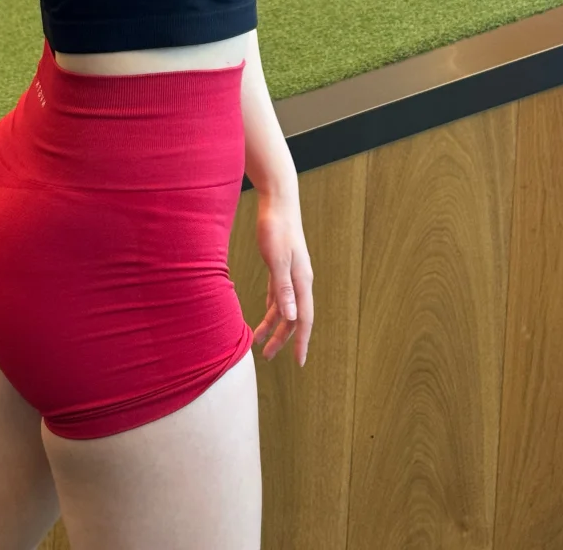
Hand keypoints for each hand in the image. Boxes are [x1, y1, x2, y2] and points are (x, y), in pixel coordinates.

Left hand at [251, 192, 313, 367]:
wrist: (278, 200)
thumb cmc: (276, 227)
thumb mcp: (277, 259)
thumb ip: (284, 288)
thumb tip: (291, 318)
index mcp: (302, 280)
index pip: (304, 318)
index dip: (302, 342)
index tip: (299, 362)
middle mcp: (300, 279)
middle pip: (293, 316)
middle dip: (281, 338)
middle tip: (267, 356)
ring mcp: (291, 272)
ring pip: (285, 306)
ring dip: (273, 324)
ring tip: (258, 340)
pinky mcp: (281, 263)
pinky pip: (279, 292)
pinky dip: (273, 305)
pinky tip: (267, 312)